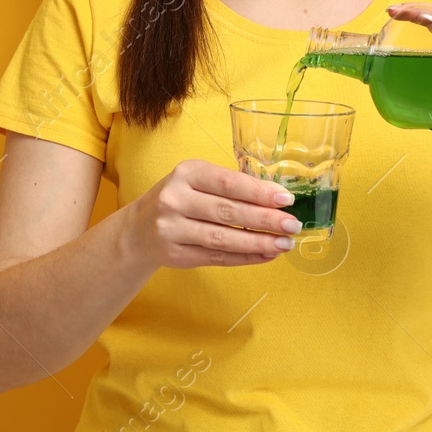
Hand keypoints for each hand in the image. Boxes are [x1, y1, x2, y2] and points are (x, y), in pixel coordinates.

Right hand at [123, 159, 303, 267]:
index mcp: (186, 173)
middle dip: (265, 219)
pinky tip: (266, 255)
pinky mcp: (176, 254)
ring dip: (258, 242)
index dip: (259, 192)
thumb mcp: (199, 181)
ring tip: (284, 244)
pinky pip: (217, 257)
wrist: (140, 228)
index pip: (228, 183)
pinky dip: (245, 257)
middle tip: (292, 225)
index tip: (286, 199)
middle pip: (228, 212)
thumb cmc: (181, 198)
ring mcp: (172, 229)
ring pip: (223, 238)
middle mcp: (175, 199)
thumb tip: (277, 196)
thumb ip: (233, 186)